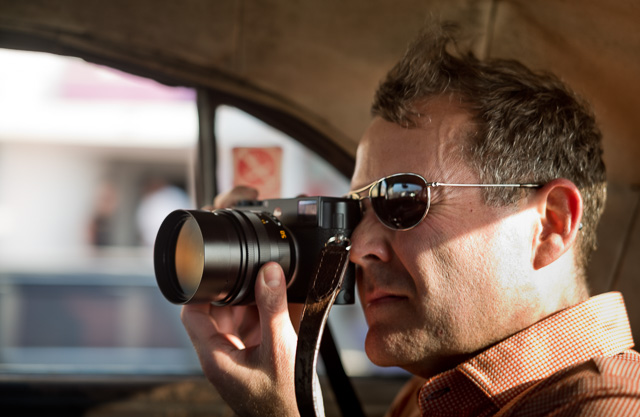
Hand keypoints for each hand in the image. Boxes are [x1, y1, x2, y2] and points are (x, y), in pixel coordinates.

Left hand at [181, 186, 299, 415]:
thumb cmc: (285, 401)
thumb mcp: (280, 348)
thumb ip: (273, 308)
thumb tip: (269, 271)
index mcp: (215, 357)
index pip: (192, 313)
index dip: (200, 287)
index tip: (217, 268)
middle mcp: (222, 357)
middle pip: (217, 311)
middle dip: (236, 291)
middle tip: (259, 276)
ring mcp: (238, 359)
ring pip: (237, 319)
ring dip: (254, 303)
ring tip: (275, 293)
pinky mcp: (254, 361)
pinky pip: (255, 330)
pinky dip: (267, 317)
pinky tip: (285, 309)